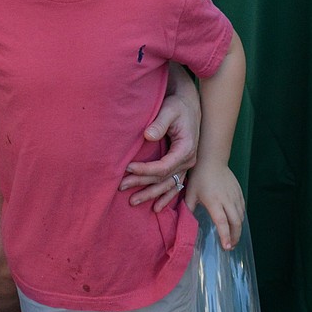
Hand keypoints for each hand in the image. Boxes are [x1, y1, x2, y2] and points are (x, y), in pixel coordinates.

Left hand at [119, 86, 199, 211]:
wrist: (189, 104)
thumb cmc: (177, 106)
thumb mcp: (169, 110)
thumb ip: (160, 123)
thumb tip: (147, 136)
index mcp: (186, 149)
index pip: (163, 167)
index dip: (145, 170)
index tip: (128, 168)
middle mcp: (188, 160)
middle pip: (163, 178)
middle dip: (142, 183)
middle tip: (122, 186)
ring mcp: (187, 165)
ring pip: (168, 185)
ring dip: (151, 194)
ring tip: (133, 201)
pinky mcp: (183, 166)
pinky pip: (175, 186)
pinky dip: (165, 197)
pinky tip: (156, 207)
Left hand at [185, 164, 243, 250]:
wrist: (212, 160)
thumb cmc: (199, 177)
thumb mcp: (190, 193)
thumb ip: (188, 209)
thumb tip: (184, 223)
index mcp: (214, 201)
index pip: (222, 222)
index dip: (225, 235)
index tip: (226, 247)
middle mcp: (227, 200)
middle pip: (236, 223)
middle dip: (234, 237)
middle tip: (229, 246)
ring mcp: (235, 196)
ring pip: (241, 217)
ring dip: (238, 230)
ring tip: (232, 238)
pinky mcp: (239, 193)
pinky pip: (242, 209)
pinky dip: (240, 219)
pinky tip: (235, 223)